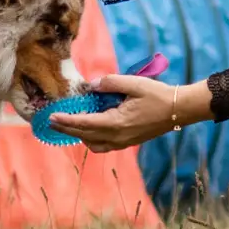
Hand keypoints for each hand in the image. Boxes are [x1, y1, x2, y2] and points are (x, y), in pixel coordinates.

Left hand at [49, 74, 199, 152]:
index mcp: (116, 123)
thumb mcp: (133, 83)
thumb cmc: (157, 95)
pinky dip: (91, 139)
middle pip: (84, 136)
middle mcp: (117, 136)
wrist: (178, 110)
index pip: (84, 123)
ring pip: (93, 144)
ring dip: (79, 135)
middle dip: (66, 129)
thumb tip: (91, 85)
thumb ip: (110, 83)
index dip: (66, 121)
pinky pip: (103, 145)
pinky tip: (89, 130)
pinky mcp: (127, 142)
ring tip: (69, 125)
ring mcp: (122, 142)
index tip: (51, 117)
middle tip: (51, 123)